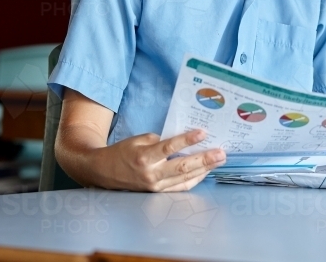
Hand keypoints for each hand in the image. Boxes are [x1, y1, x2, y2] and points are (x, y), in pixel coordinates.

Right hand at [95, 129, 226, 191]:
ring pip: (185, 179)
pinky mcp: (158, 193)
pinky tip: (206, 171)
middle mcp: (151, 174)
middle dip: (204, 159)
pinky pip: (181, 187)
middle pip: (182, 167)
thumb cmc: (123, 152)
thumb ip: (159, 140)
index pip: (169, 148)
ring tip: (219, 160)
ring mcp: (155, 187)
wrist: (104, 172)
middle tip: (221, 152)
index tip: (203, 132)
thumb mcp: (138, 139)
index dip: (187, 140)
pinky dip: (195, 179)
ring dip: (204, 169)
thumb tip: (182, 141)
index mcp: (144, 157)